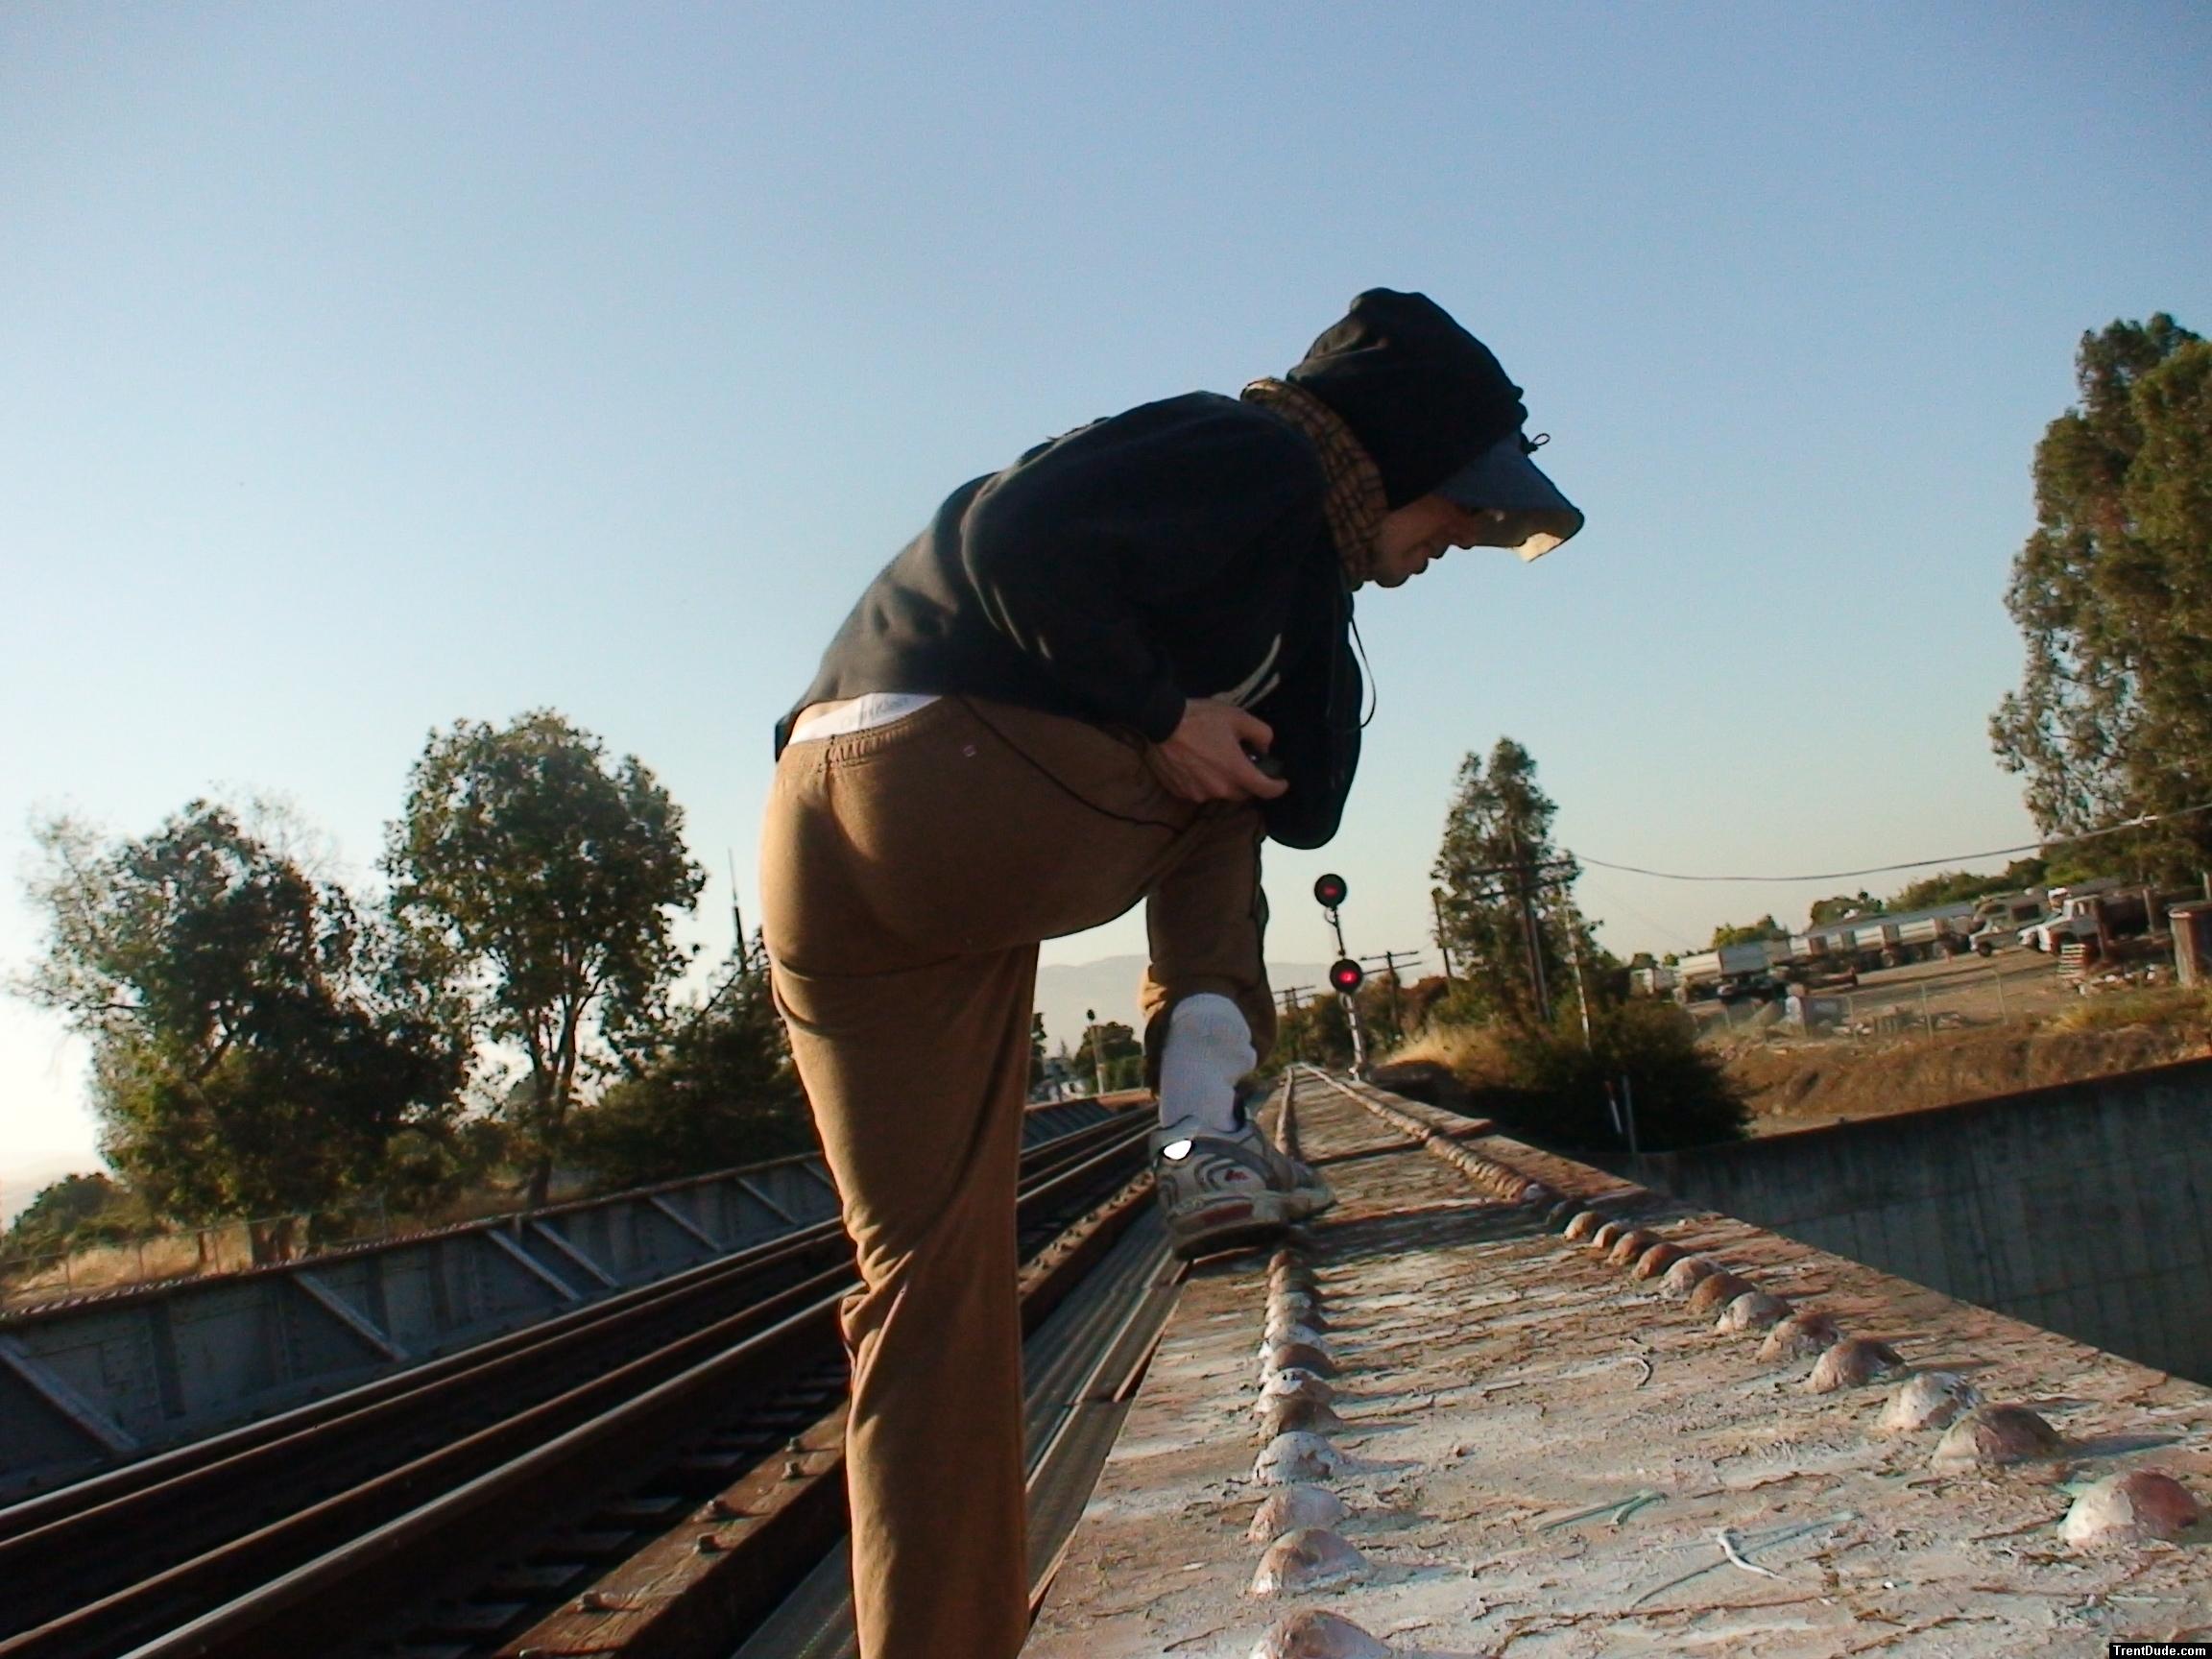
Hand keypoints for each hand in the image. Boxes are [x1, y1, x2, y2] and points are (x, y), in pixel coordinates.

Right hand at [1146, 699, 1289, 802]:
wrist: (1161, 722)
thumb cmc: (1202, 719)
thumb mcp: (1239, 717)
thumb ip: (1261, 734)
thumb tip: (1264, 749)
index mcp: (1236, 772)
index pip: (1266, 790)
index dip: (1278, 787)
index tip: (1281, 782)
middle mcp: (1219, 789)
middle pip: (1242, 793)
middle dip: (1247, 782)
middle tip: (1241, 763)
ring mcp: (1198, 794)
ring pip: (1219, 792)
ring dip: (1222, 781)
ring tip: (1214, 761)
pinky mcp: (1180, 793)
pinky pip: (1199, 791)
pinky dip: (1202, 781)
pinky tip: (1195, 764)